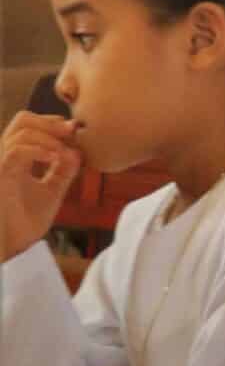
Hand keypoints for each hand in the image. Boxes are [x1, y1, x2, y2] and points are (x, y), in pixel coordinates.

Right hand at [1, 113, 82, 262]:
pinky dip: (40, 150)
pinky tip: (55, 159)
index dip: (54, 125)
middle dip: (52, 122)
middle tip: (72, 135)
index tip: (75, 135)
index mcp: (15, 159)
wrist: (6, 247)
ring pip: (22, 129)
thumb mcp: (50, 193)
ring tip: (65, 154)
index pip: (30, 126)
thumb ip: (62, 173)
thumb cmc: (21, 224)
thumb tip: (78, 153)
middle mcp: (4, 156)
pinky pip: (17, 150)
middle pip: (23, 118)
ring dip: (51, 137)